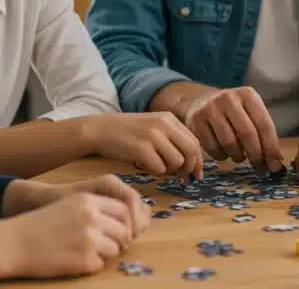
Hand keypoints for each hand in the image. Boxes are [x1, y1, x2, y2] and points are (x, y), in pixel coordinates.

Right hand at [7, 188, 140, 277]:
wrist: (14, 242)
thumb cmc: (40, 224)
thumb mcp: (69, 205)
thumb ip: (95, 209)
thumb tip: (124, 224)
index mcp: (88, 201)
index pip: (123, 210)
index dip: (123, 222)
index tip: (116, 230)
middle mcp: (92, 218)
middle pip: (124, 231)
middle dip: (117, 240)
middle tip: (102, 245)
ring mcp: (90, 239)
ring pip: (115, 249)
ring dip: (104, 253)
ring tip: (84, 252)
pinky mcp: (85, 260)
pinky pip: (100, 265)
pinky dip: (91, 265)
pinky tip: (73, 260)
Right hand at [88, 112, 204, 178]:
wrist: (100, 130)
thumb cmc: (127, 133)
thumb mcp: (152, 127)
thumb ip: (172, 139)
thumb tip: (191, 163)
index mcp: (169, 119)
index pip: (194, 142)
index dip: (198, 161)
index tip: (197, 175)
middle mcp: (163, 124)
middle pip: (191, 152)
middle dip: (189, 169)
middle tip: (183, 179)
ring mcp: (152, 135)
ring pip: (177, 162)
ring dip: (169, 171)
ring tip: (156, 166)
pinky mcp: (141, 148)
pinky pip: (159, 169)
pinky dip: (155, 172)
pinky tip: (145, 166)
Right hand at [182, 86, 283, 170]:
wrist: (200, 102)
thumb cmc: (233, 112)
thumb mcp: (250, 113)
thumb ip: (263, 133)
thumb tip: (277, 162)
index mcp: (248, 95)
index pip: (264, 125)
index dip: (271, 148)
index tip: (275, 166)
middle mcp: (229, 98)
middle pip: (247, 134)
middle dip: (256, 156)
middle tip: (260, 169)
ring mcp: (210, 108)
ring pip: (229, 143)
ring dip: (238, 157)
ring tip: (240, 157)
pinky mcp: (196, 120)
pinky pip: (212, 148)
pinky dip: (222, 156)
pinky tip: (224, 152)